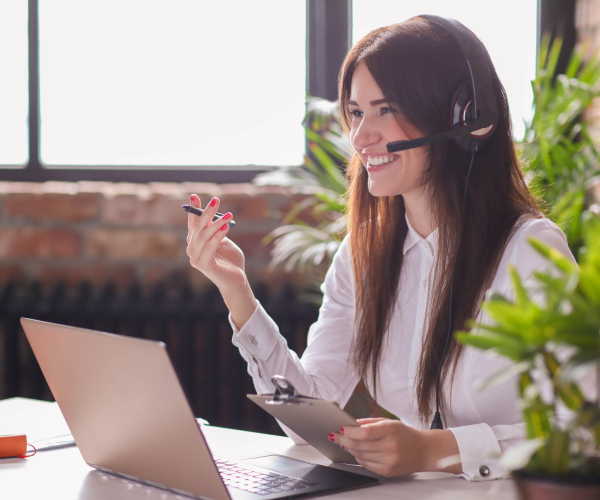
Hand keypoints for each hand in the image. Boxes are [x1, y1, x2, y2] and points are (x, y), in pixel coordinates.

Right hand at [186, 194, 246, 295]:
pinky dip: (218, 236)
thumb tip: (215, 214)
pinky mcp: (204, 266)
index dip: (193, 210)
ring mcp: (196, 259)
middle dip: (206, 212)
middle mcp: (192, 250)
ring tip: (228, 215)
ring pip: (204, 236)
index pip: (193, 223)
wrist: (237, 280)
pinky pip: (210, 247)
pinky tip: (226, 227)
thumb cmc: (231, 260)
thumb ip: (217, 230)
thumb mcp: (224, 240)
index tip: (194, 196)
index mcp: (196, 243)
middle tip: (216, 200)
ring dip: (216, 223)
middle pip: (198, 228)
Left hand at [331, 418, 461, 476]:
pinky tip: (356, 452)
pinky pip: (366, 464)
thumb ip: (370, 423)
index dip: (349, 431)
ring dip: (349, 448)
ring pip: (360, 455)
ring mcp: (389, 461)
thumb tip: (351, 424)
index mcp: (391, 430)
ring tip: (344, 442)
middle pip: (359, 445)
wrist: (424, 451)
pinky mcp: (387, 471)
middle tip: (334, 435)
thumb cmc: (406, 434)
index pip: (364, 432)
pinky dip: (358, 457)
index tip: (340, 428)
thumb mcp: (390, 422)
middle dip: (343, 440)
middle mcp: (390, 447)